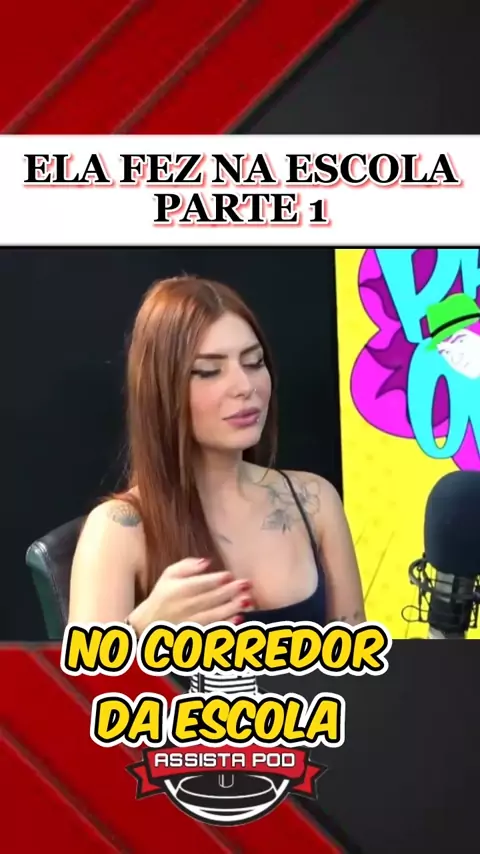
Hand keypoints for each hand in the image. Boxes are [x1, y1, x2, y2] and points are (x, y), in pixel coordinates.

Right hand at [128, 558, 251, 632]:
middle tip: (247, 584)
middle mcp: (183, 607)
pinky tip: (239, 619)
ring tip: (248, 600)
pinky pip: (212, 630)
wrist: (149, 624)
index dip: (214, 580)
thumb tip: (206, 562)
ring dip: (231, 608)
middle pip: (209, 599)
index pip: (198, 584)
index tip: (229, 575)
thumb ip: (187, 566)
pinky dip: (226, 626)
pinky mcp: (195, 635)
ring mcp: (190, 623)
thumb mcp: (169, 575)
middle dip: (230, 592)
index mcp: (177, 590)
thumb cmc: (163, 595)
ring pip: (213, 615)